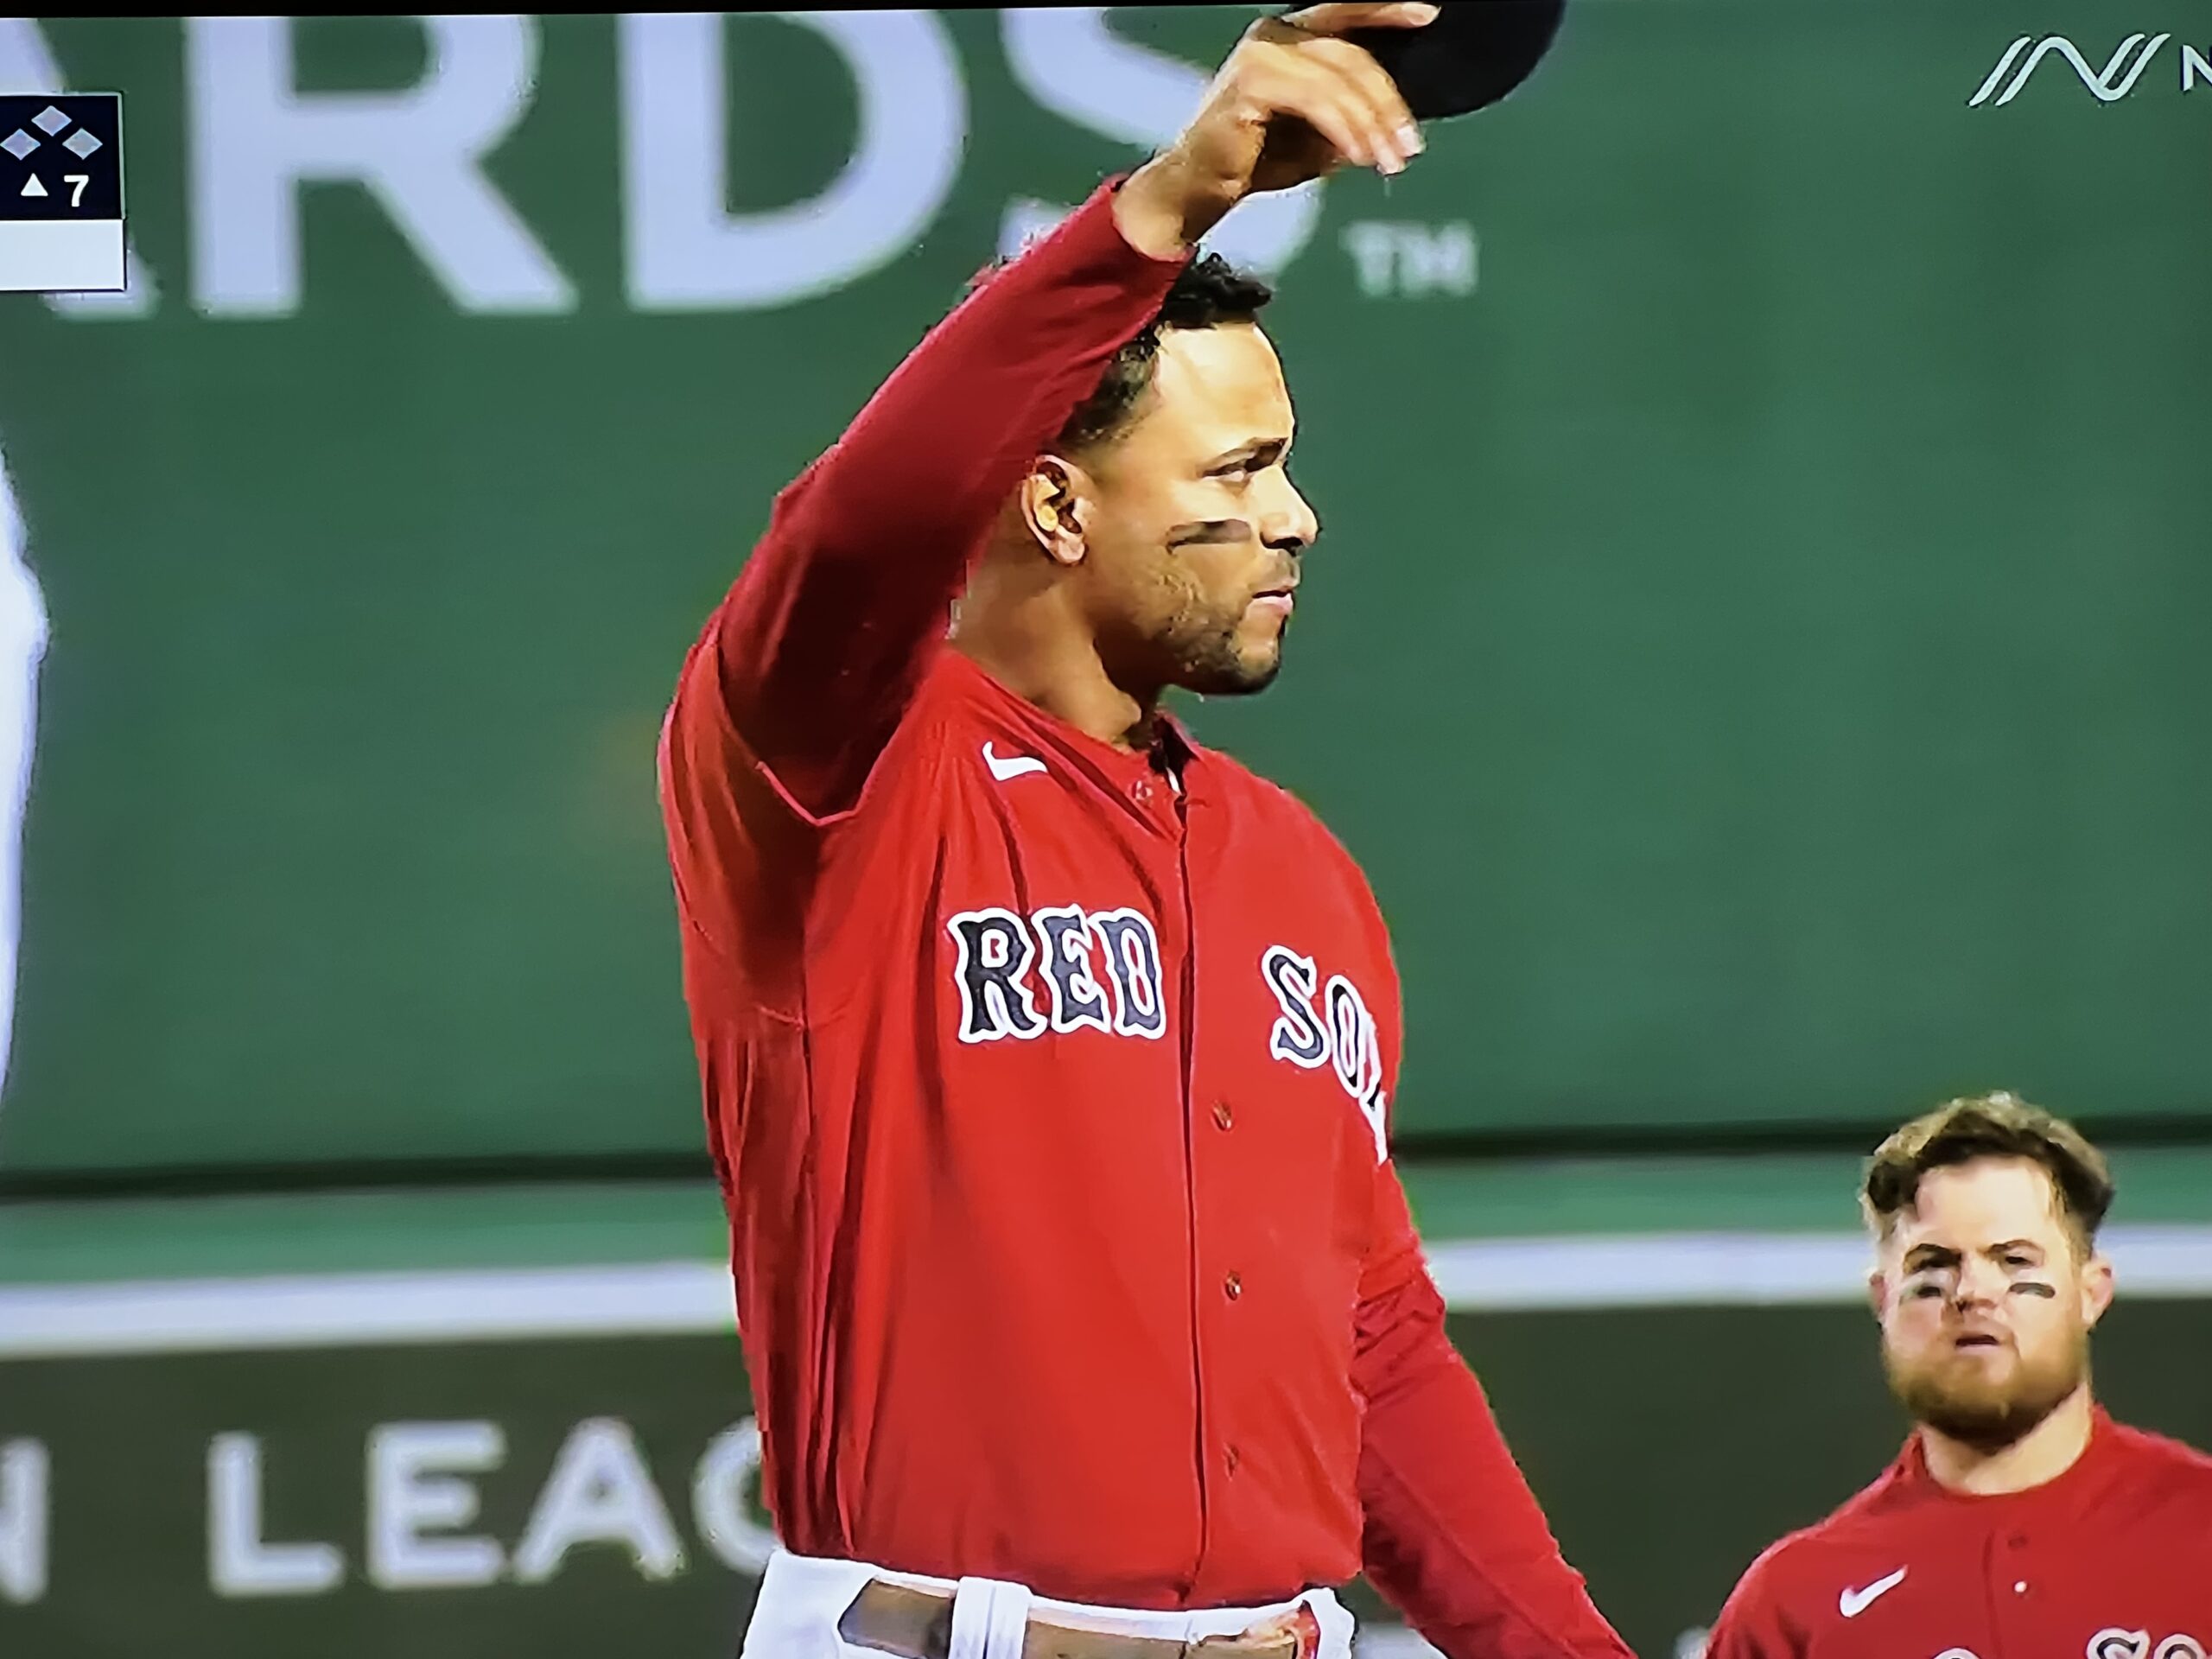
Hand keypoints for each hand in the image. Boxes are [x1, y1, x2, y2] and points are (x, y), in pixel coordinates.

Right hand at [1116, 3, 1436, 258]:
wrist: (1199, 188)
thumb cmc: (1253, 162)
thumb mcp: (1317, 135)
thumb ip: (1351, 118)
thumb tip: (1394, 123)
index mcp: (1287, 38)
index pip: (1344, 13)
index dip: (1386, 11)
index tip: (1427, 15)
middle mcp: (1273, 34)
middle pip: (1352, 55)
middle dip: (1388, 103)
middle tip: (1408, 145)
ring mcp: (1260, 52)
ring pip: (1340, 78)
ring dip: (1371, 123)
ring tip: (1388, 160)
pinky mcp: (1252, 79)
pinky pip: (1318, 100)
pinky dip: (1345, 129)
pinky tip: (1358, 155)